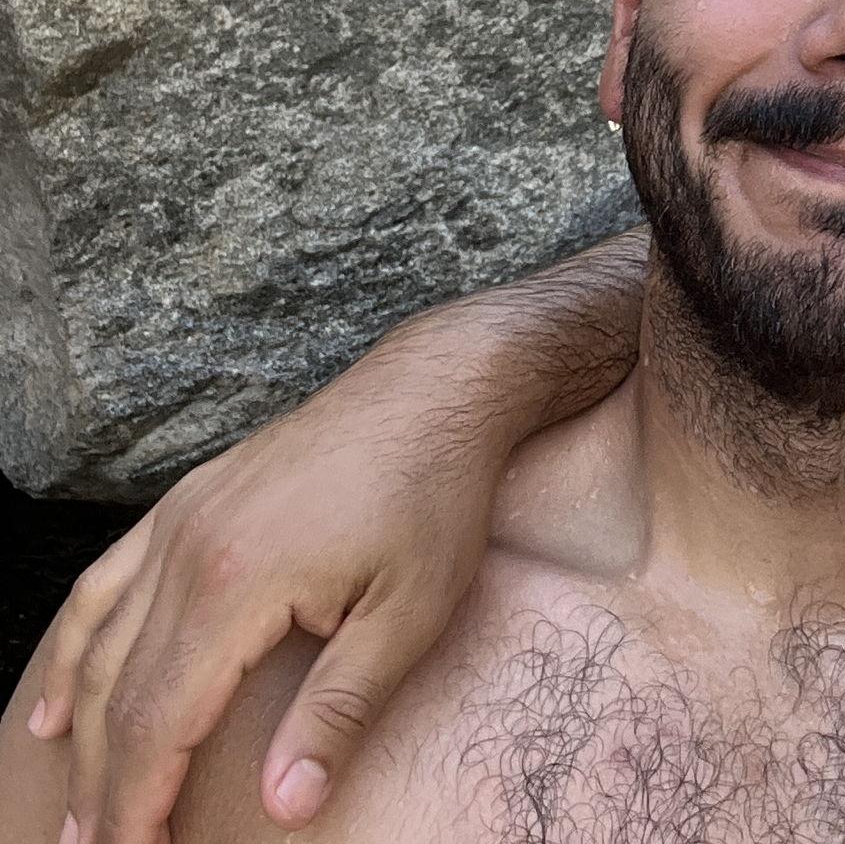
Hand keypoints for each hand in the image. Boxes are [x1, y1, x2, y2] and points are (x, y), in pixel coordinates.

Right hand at [28, 366, 505, 842]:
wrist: (439, 387)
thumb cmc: (435, 496)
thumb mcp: (410, 612)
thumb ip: (340, 711)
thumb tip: (287, 805)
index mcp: (236, 584)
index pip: (158, 724)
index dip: (136, 805)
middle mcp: (189, 548)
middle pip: (119, 692)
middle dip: (102, 785)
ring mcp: (183, 516)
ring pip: (101, 639)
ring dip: (81, 729)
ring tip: (76, 808)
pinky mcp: (193, 497)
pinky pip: (108, 578)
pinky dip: (76, 643)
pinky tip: (61, 699)